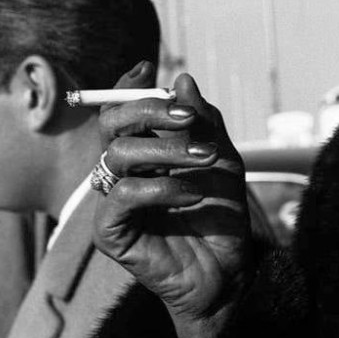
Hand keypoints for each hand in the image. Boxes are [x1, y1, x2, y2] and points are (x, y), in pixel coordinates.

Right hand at [93, 63, 249, 337]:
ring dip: (168, 149)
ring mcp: (113, 200)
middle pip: (111, 123)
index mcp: (144, 149)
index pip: (122, 109)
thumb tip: (182, 79)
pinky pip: (123, 196)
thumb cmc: (221, 212)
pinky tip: (193, 194)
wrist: (228, 269)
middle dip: (148, 110)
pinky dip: (162, 188)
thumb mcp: (222, 158)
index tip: (148, 68)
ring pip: (118, 154)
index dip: (128, 86)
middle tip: (188, 116)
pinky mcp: (110, 232)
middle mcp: (123, 170)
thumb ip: (203, 121)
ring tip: (207, 159)